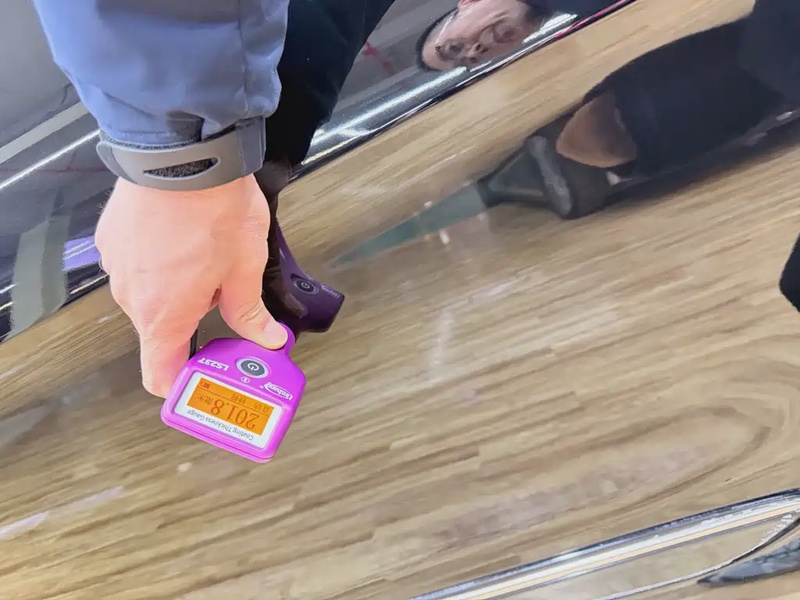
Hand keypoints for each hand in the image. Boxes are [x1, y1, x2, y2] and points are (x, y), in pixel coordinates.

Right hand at [96, 175, 287, 396]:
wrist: (182, 151)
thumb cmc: (214, 208)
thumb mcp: (245, 266)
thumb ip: (250, 312)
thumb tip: (266, 339)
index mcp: (164, 315)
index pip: (158, 376)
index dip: (182, 383)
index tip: (206, 374)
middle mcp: (131, 297)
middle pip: (161, 330)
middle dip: (195, 320)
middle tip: (227, 295)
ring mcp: (117, 266)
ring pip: (150, 296)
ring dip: (178, 288)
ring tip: (209, 255)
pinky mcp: (112, 239)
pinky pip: (138, 266)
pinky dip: (160, 263)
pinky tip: (185, 237)